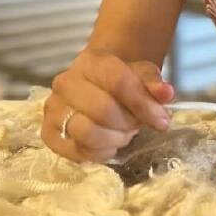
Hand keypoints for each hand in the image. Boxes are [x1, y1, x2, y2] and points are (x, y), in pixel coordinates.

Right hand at [41, 48, 174, 162]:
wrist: (97, 86)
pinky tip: (109, 144)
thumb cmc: (122, 81)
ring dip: (114, 139)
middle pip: (103, 110)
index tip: (162, 120)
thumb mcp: (142, 76)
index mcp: (90, 62)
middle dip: (128, 123)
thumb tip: (166, 94)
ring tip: (122, 133)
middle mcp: (65, 83)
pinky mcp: (49, 134)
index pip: (118, 82)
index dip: (143, 105)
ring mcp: (53, 109)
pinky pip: (78, 152)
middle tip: (137, 125)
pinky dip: (100, 153)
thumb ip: (154, 85)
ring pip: (87, 133)